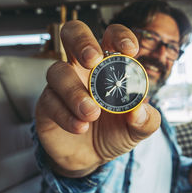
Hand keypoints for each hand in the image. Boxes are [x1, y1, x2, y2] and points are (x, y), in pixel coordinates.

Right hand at [35, 21, 160, 177]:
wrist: (92, 158)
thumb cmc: (115, 133)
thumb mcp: (137, 129)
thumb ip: (145, 120)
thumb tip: (139, 110)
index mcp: (108, 64)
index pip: (111, 36)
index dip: (120, 36)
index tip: (129, 50)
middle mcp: (82, 68)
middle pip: (73, 34)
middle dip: (82, 41)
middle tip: (92, 60)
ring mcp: (61, 84)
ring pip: (57, 71)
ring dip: (75, 91)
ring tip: (91, 113)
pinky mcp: (46, 104)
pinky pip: (50, 101)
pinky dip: (66, 115)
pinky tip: (80, 127)